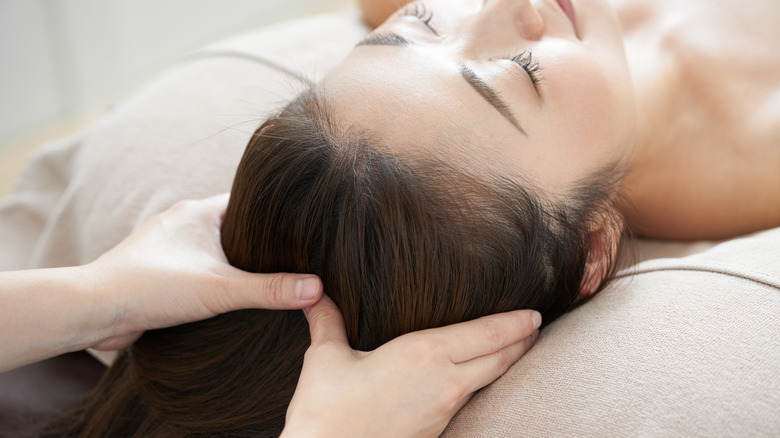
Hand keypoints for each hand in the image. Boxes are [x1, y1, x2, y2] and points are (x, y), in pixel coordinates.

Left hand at [87, 193, 322, 349]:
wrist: (94, 310)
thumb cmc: (152, 286)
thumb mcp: (221, 288)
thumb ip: (270, 289)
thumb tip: (317, 289)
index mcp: (199, 211)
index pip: (250, 203)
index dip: (277, 217)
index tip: (302, 232)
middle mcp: (183, 222)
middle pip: (234, 227)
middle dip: (259, 244)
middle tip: (291, 259)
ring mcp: (169, 247)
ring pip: (213, 250)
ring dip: (233, 264)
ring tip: (265, 280)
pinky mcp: (158, 272)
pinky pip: (196, 269)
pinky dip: (213, 279)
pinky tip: (228, 298)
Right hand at [282, 295, 541, 437]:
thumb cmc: (326, 413)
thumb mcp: (325, 360)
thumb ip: (327, 322)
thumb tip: (314, 294)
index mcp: (423, 355)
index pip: (486, 334)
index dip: (515, 323)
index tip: (534, 313)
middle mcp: (443, 382)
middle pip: (498, 358)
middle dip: (521, 340)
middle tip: (536, 325)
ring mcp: (443, 410)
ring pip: (488, 380)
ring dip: (506, 360)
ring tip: (516, 345)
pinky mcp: (435, 430)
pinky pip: (469, 398)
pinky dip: (483, 380)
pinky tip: (473, 376)